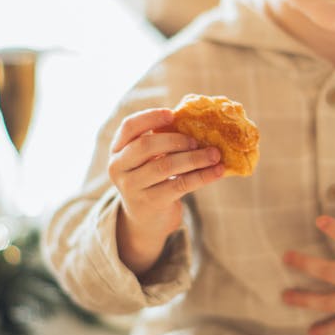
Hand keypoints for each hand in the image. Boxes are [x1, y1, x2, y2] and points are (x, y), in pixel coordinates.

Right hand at [109, 107, 224, 273]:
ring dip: (194, 158)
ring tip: (214, 154)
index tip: (172, 114)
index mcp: (117, 150)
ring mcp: (132, 187)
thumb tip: (195, 121)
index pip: (129, 127)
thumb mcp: (146, 160)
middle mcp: (118, 167)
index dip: (150, 117)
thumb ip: (160, 141)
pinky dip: (201, 176)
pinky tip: (217, 171)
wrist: (145, 220)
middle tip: (197, 140)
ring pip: (165, 166)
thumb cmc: (151, 179)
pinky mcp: (151, 202)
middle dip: (175, 140)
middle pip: (146, 145)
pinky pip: (179, 185)